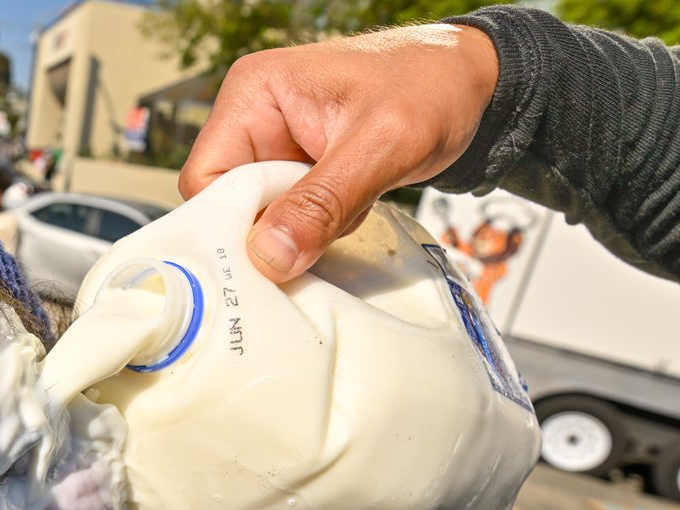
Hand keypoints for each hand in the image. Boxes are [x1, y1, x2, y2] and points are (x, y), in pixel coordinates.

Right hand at [179, 24, 497, 281]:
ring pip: (261, 221)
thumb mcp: (381, 145)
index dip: (232, 223)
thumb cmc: (433, 86)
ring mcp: (276, 149)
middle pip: (228, 206)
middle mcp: (254, 121)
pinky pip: (289, 221)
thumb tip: (269, 255)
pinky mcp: (299, 174)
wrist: (475, 85)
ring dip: (302, 233)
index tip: (272, 252)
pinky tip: (350, 215)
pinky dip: (317, 232)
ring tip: (350, 209)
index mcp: (253, 95)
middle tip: (321, 233)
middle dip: (275, 231)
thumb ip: (323, 202)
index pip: (204, 180)